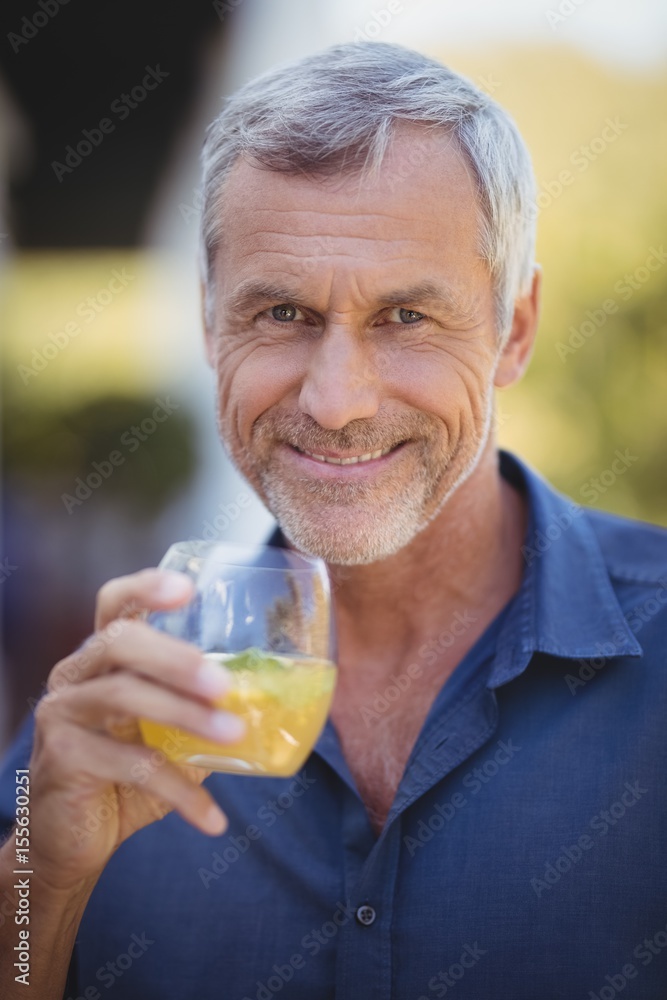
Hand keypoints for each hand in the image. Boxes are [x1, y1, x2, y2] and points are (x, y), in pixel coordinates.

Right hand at [26, 569, 243, 892]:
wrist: (71, 840)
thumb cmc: (123, 776)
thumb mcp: (165, 734)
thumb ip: (199, 710)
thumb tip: (269, 699)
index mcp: (103, 657)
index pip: (115, 604)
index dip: (146, 587)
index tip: (189, 589)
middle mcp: (76, 674)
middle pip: (119, 641)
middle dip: (176, 657)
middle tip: (224, 685)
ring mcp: (63, 713)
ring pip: (122, 695)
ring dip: (185, 715)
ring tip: (234, 736)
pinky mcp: (62, 758)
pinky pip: (128, 765)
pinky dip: (179, 791)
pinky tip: (212, 817)